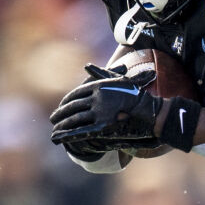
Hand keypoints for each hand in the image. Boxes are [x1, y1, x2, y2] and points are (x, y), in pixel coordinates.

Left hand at [49, 70, 203, 154]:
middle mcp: (97, 99)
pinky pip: (81, 132)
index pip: (76, 94)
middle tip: (52, 119)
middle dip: (61, 114)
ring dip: (62, 125)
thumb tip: (87, 66)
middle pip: (72, 107)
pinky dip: (67, 135)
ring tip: (54, 129)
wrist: (152, 113)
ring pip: (74, 120)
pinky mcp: (102, 129)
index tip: (60, 106)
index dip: (66, 101)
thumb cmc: (137, 96)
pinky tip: (57, 138)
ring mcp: (99, 114)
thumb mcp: (119, 81)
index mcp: (99, 87)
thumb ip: (103, 74)